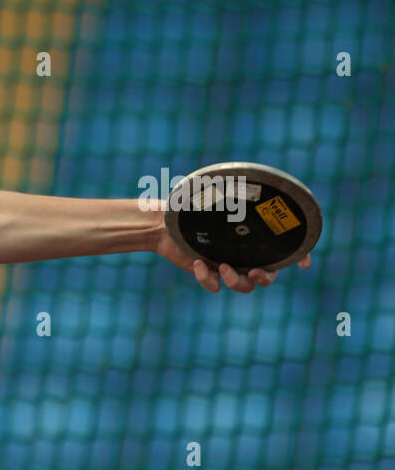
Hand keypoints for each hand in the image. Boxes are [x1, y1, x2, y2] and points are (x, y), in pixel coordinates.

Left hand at [145, 200, 312, 292]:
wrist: (166, 220)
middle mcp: (246, 254)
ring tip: (223, 267)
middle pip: (267, 277)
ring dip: (236, 280)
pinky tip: (198, 264)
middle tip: (255, 271)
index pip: (285, 250)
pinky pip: (213, 286)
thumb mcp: (219, 193)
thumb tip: (267, 183)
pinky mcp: (208, 273)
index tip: (303, 263)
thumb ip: (239, 190)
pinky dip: (207, 279)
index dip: (298, 257)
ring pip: (243, 286)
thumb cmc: (196, 203)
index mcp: (256, 239)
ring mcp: (228, 266)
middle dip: (266, 277)